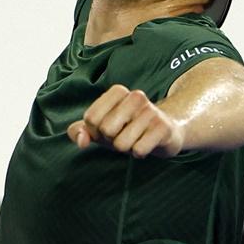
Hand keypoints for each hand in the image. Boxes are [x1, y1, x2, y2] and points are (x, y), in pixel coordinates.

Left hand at [67, 85, 184, 158]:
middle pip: (106, 130)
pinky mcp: (163, 128)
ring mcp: (151, 111)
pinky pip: (139, 150)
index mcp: (118, 91)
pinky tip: (147, 144)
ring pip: (121, 143)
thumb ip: (78, 131)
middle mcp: (136, 96)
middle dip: (111, 140)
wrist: (165, 133)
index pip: (91, 118)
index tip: (109, 128)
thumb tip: (81, 141)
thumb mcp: (99, 128)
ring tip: (136, 139)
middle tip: (124, 135)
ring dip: (126, 148)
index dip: (96, 131)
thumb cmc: (127, 129)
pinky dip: (139, 153)